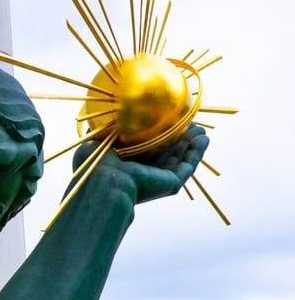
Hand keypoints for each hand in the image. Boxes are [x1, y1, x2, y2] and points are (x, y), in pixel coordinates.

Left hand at [74, 124, 208, 204]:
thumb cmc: (95, 164)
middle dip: (180, 138)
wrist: (104, 184)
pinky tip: (204, 138)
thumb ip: (104, 130)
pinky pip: (188, 166)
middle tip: (189, 121)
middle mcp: (145, 173)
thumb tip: (106, 115)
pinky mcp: (171, 183)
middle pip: (168, 153)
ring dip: (192, 144)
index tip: (167, 118)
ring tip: (200, 128)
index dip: (158, 134)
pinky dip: (197, 152)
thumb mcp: (96, 142)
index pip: (146, 148)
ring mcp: (159, 180)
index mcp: (128, 165)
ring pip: (181, 159)